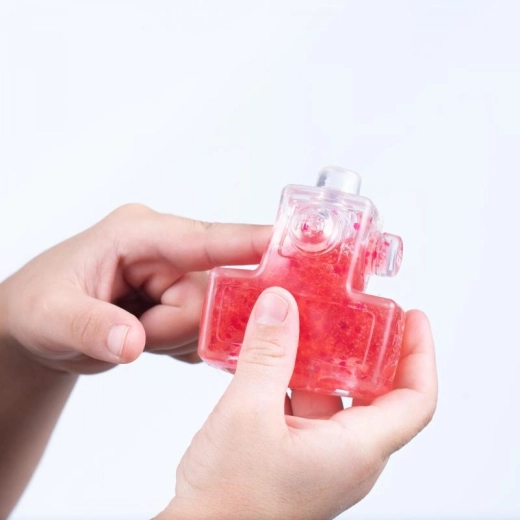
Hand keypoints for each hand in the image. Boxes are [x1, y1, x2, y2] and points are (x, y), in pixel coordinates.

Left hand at [0, 204, 269, 373]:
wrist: (42, 327)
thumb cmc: (39, 305)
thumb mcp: (51, 316)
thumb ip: (90, 327)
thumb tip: (130, 342)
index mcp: (139, 234)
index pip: (204, 239)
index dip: (247, 243)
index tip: (287, 243)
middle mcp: (167, 250)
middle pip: (211, 295)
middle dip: (174, 327)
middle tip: (134, 333)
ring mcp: (178, 275)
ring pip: (211, 318)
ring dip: (172, 339)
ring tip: (131, 333)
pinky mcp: (185, 298)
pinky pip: (207, 331)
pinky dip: (178, 345)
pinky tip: (147, 338)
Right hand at [159, 288, 436, 519]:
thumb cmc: (230, 503)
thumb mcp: (247, 412)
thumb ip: (266, 354)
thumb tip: (279, 305)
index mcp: (355, 451)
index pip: (415, 399)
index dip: (419, 354)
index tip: (411, 318)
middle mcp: (347, 457)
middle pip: (379, 395)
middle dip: (372, 351)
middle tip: (359, 314)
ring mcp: (321, 458)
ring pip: (339, 400)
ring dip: (328, 362)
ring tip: (312, 325)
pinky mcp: (296, 457)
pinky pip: (310, 410)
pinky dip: (300, 379)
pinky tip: (277, 358)